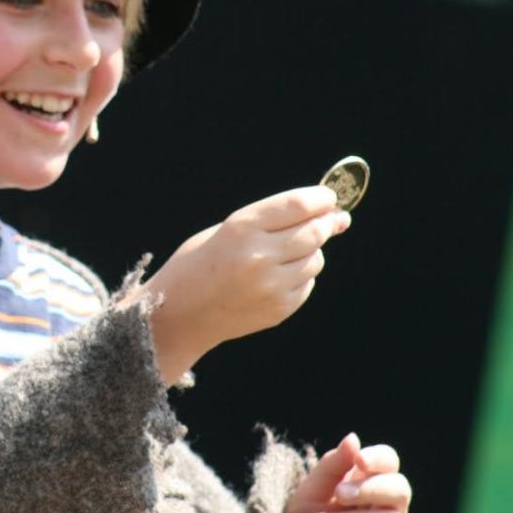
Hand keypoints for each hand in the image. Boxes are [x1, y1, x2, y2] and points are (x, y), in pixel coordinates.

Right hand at [136, 187, 350, 384]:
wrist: (178, 315)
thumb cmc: (200, 264)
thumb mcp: (226, 230)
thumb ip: (272, 221)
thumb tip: (330, 216)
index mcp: (241, 228)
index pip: (299, 205)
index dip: (322, 198)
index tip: (330, 196)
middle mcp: (259, 257)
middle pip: (315, 232)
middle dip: (328, 222)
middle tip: (334, 219)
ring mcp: (271, 286)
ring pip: (316, 259)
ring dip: (312, 250)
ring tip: (287, 252)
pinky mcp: (279, 309)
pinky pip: (307, 284)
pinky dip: (301, 275)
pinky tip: (277, 275)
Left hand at [285, 432, 410, 512]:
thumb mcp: (311, 490)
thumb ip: (332, 466)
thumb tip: (353, 439)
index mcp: (372, 481)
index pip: (389, 462)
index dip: (378, 459)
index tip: (358, 461)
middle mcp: (390, 507)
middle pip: (400, 490)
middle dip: (369, 490)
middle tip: (338, 493)